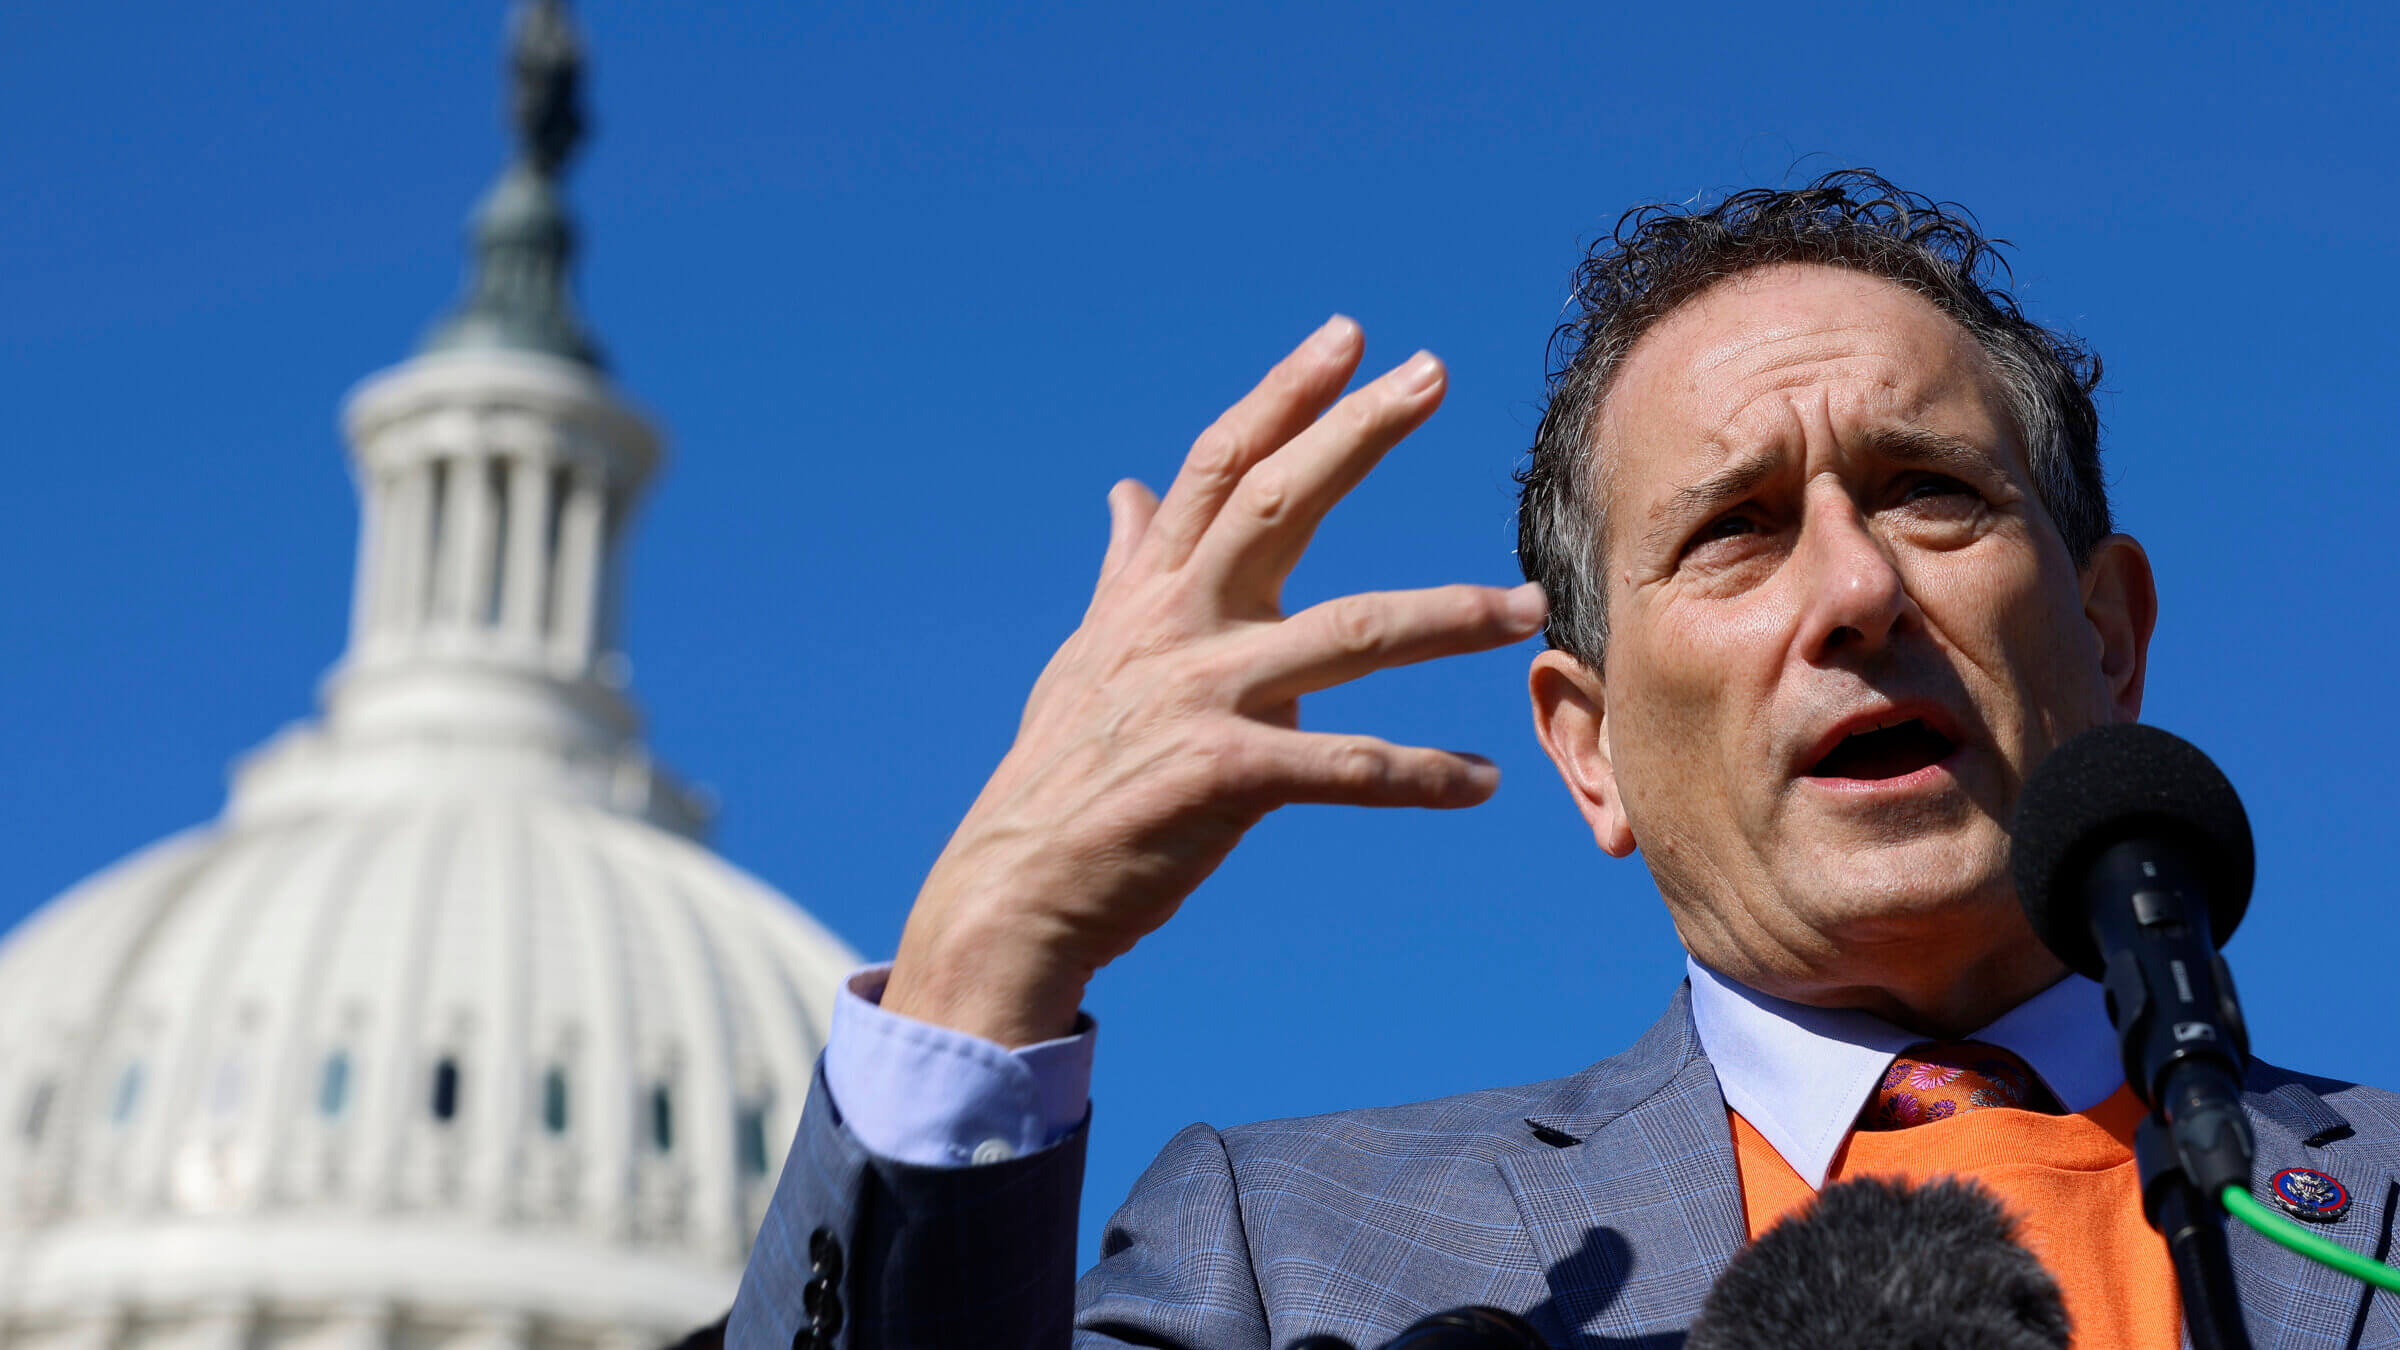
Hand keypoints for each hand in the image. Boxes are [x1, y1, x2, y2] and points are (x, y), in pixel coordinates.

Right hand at [881, 317, 1548, 1045]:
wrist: (1015, 888)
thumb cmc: (1065, 770)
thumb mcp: (1090, 652)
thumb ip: (1125, 568)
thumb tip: (1123, 489)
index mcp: (1152, 592)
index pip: (1220, 468)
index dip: (1283, 396)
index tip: (1347, 336)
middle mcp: (1175, 626)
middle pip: (1277, 503)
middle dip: (1357, 433)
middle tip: (1433, 371)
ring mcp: (1199, 697)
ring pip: (1347, 635)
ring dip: (1448, 617)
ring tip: (1528, 609)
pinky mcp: (1222, 778)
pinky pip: (1343, 766)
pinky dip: (1417, 775)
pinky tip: (1480, 781)